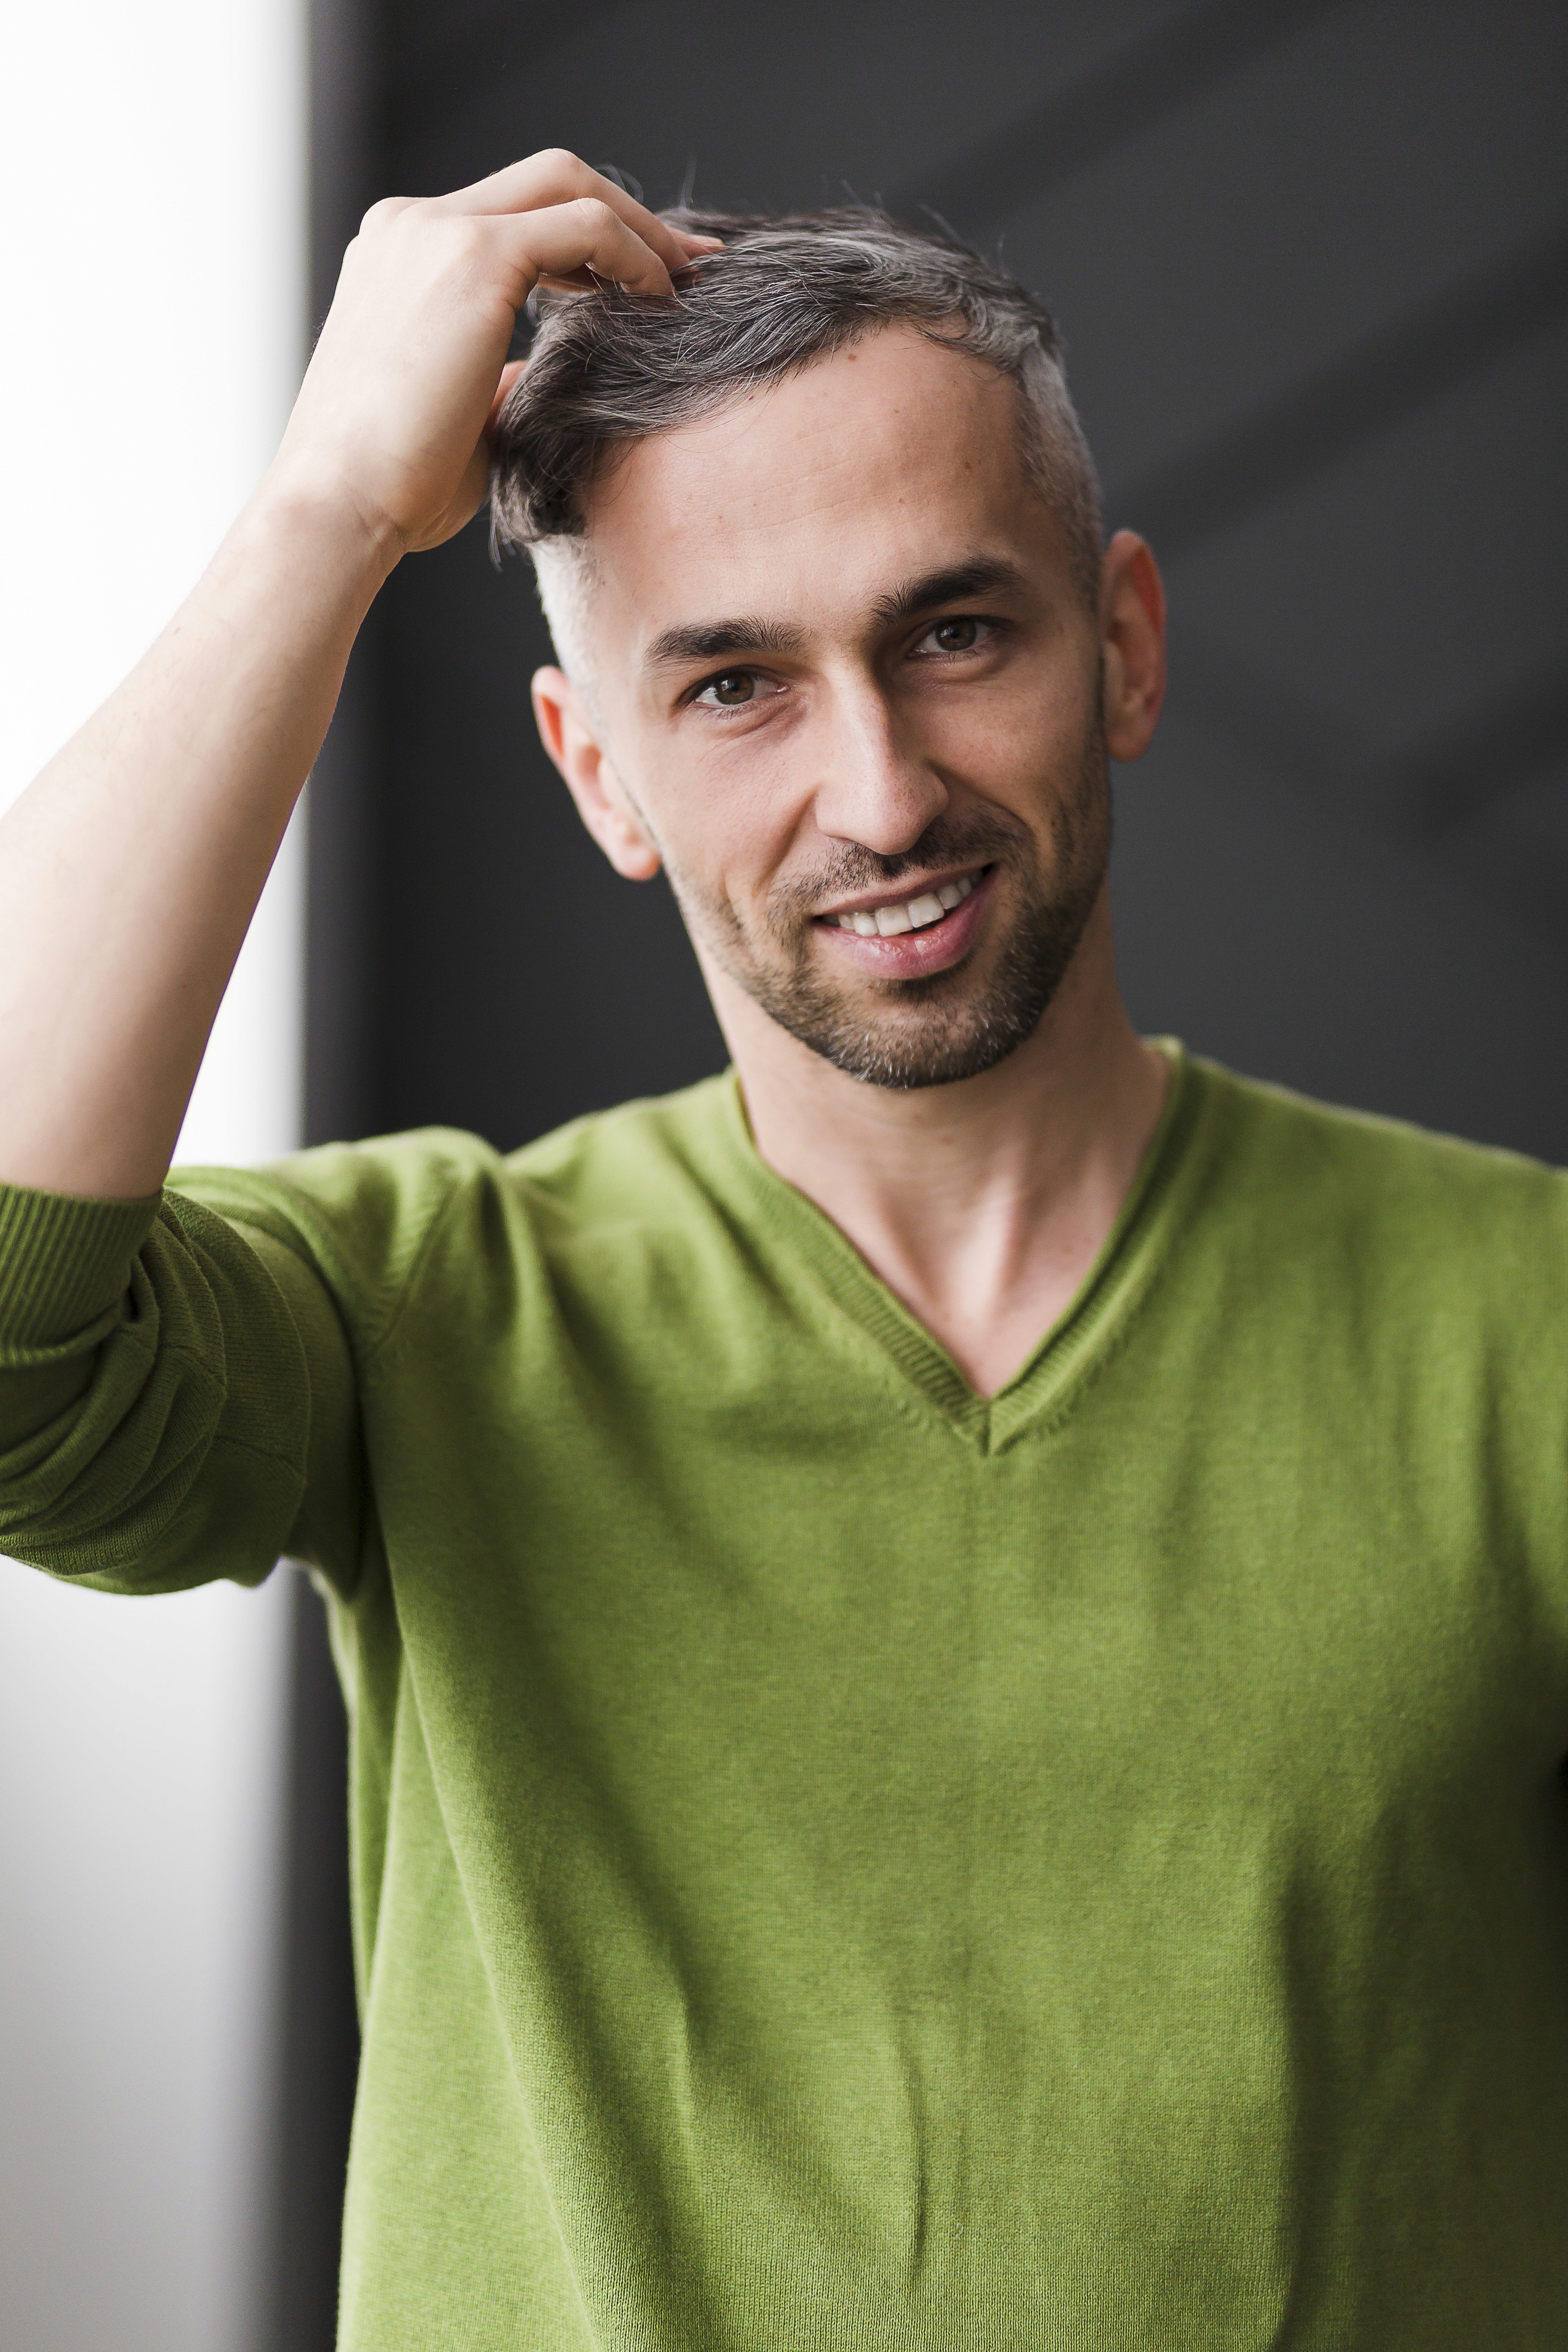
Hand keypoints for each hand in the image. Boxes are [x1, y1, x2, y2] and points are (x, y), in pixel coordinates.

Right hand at [269, 150, 718, 557]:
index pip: (513, 214)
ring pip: (568, 183)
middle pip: (545, 178)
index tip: (648, 278)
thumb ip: (498, 378)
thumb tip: (540, 376)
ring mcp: (437, 232)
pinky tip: (661, 304)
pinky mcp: (472, 257)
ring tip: (687, 285)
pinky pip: (583, 225)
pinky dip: (633, 255)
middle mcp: (412, 226)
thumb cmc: (394, 486)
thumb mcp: (459, 415)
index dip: (589, 239)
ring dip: (639, 229)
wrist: (339, 504)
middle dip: (627, 214)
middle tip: (691, 264)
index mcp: (401, 255)